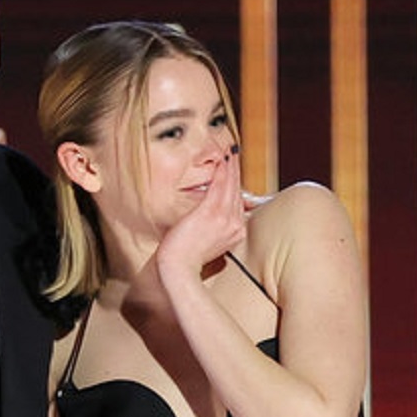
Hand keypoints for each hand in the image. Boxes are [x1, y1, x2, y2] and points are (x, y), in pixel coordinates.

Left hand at [156, 146, 251, 281]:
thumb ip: (214, 228)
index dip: (235, 184)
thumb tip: (212, 217)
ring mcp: (225, 219)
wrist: (178, 266)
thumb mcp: (206, 241)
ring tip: (228, 150)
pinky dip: (222, 171)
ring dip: (230, 165)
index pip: (238, 202)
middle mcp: (235, 225)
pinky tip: (222, 159)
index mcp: (235, 232)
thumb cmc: (186, 256)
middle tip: (233, 153)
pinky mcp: (211, 212)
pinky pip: (220, 186)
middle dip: (234, 170)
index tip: (233, 170)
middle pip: (237, 191)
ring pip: (230, 186)